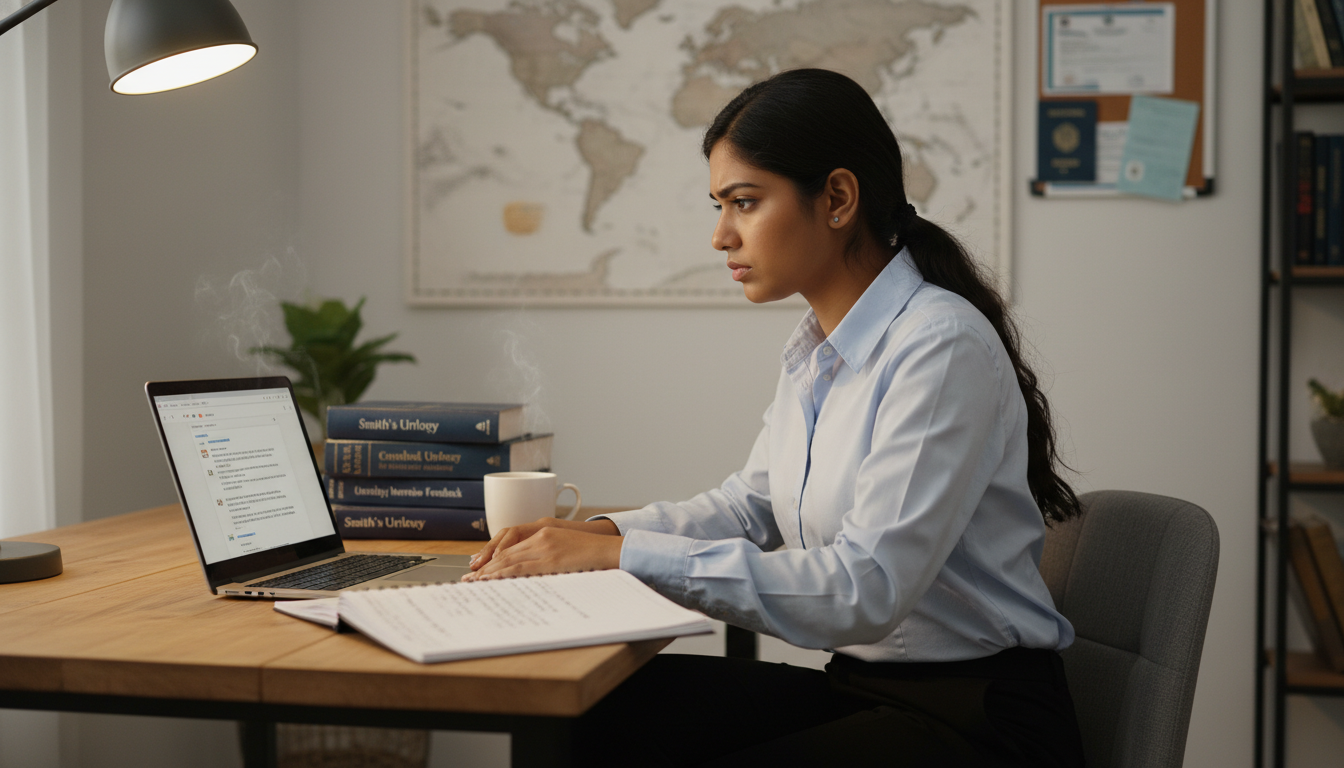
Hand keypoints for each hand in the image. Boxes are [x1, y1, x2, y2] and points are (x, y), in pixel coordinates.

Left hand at [465, 517, 619, 579]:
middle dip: (485, 567)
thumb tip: (534, 575)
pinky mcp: (550, 558)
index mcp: (544, 532)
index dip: (492, 558)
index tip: (479, 569)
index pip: (511, 546)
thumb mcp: (568, 551)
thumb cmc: (594, 554)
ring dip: (489, 572)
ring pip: (508, 559)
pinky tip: (492, 581)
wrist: (611, 549)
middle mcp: (541, 536)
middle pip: (505, 552)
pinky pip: (520, 567)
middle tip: (469, 578)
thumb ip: (550, 558)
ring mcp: (544, 546)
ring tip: (474, 582)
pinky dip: (503, 574)